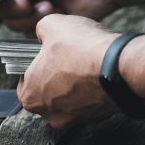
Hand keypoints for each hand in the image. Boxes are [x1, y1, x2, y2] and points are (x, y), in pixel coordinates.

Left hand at [17, 14, 119, 128]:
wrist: (120, 66)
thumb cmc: (82, 48)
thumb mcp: (51, 25)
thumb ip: (40, 30)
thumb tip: (43, 33)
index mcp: (30, 96)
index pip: (24, 80)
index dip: (35, 63)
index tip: (46, 53)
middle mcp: (49, 114)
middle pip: (46, 91)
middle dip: (55, 75)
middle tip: (66, 57)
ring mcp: (74, 120)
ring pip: (68, 98)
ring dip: (73, 83)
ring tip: (84, 63)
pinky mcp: (96, 118)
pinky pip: (88, 102)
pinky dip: (90, 89)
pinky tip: (96, 72)